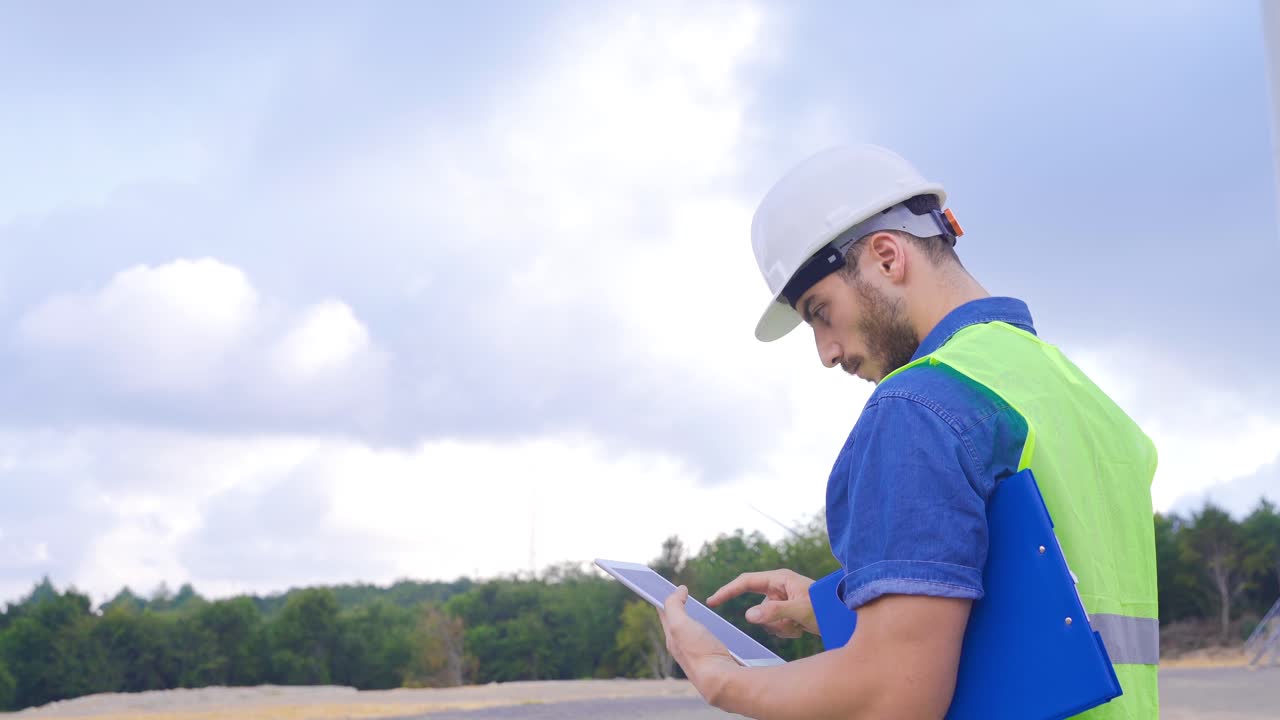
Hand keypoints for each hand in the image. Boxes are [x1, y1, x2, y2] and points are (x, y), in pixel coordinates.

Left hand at [658, 585, 739, 706]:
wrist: (723, 681)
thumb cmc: (701, 653)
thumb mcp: (680, 624)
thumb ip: (674, 605)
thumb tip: (678, 590)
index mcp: (672, 638)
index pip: (664, 612)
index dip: (665, 597)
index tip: (665, 584)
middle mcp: (683, 647)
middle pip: (680, 621)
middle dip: (681, 607)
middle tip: (685, 592)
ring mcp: (700, 653)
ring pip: (696, 630)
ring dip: (699, 619)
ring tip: (704, 607)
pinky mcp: (715, 657)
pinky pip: (712, 639)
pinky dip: (714, 630)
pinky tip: (722, 626)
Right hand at [708, 569, 817, 638]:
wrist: (845, 618)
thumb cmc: (826, 607)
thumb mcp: (801, 610)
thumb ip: (774, 612)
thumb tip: (748, 616)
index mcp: (779, 579)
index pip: (746, 582)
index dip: (727, 591)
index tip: (712, 602)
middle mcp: (779, 588)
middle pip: (758, 606)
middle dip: (771, 620)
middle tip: (791, 624)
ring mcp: (782, 600)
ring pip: (766, 619)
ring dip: (781, 627)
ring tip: (801, 626)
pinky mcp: (786, 612)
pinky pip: (775, 626)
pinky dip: (786, 631)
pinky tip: (802, 629)